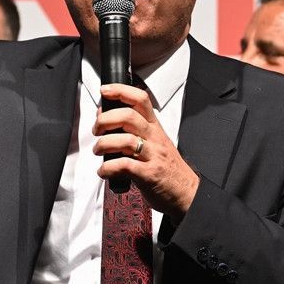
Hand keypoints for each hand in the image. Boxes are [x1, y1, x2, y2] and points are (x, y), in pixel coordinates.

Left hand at [93, 84, 198, 219]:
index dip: (121, 91)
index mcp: (155, 127)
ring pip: (125, 140)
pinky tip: (103, 171)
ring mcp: (153, 156)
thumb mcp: (154, 143)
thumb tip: (105, 117)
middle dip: (105, 120)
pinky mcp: (149, 175)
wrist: (186, 193)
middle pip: (128, 117)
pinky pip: (125, 166)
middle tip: (96, 130)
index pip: (141, 100)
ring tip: (98, 151)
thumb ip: (132, 130)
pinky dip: (108, 168)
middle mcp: (155, 138)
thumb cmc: (167, 168)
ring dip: (104, 144)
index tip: (104, 90)